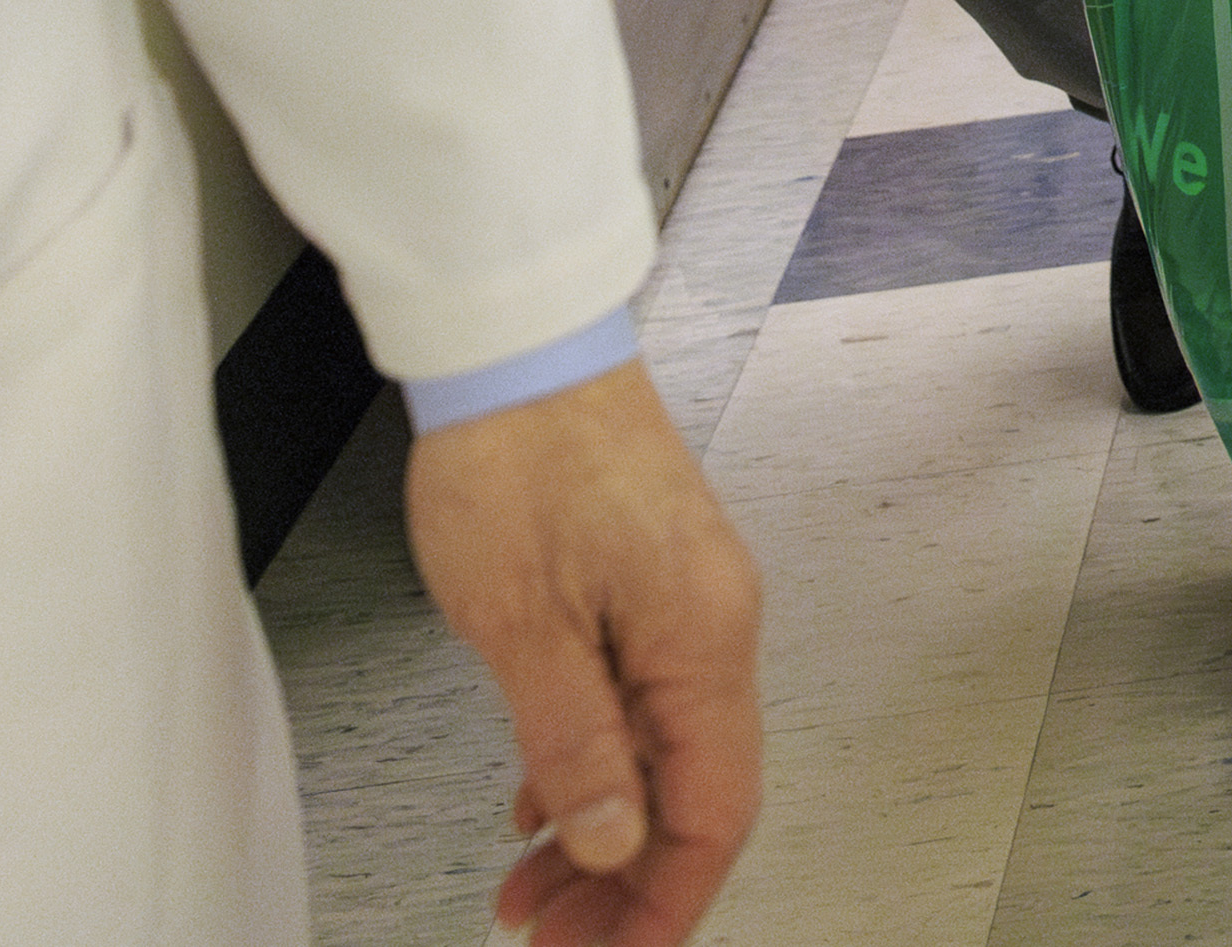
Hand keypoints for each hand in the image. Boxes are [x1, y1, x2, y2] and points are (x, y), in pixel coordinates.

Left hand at [400, 361, 763, 942]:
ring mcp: (686, 603)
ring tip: (527, 894)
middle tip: (549, 943)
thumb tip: (611, 843)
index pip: (713, 811)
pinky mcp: (651, 583)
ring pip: (663, 755)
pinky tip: (539, 804)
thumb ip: (576, 740)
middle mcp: (715, 625)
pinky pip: (640, 706)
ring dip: (602, 834)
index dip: (665, 903)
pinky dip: (592, 768)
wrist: (516, 344)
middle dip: (625, 885)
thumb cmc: (516, 459)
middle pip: (693, 794)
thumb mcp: (523, 623)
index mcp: (702, 640)